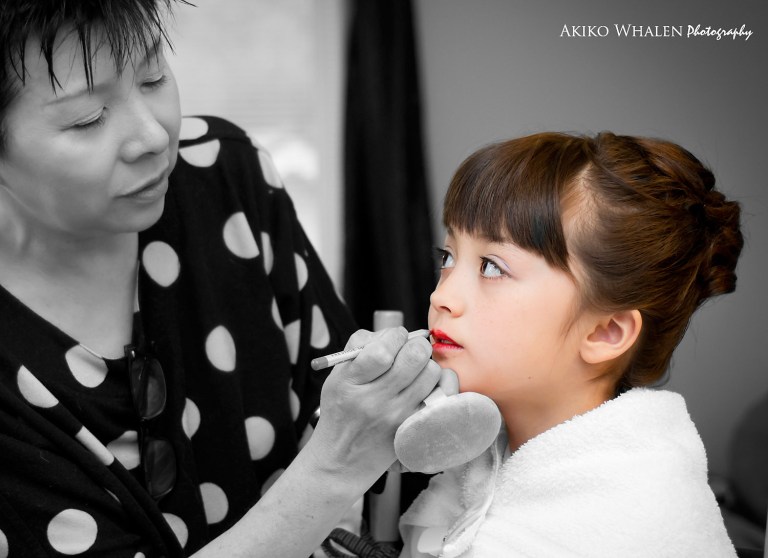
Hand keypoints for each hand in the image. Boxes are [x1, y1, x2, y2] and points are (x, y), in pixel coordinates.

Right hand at [310, 327, 441, 483]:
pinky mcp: (414, 427)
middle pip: (414, 357)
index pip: (383, 350)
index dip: (395, 335)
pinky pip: (442, 396)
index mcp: (351, 383)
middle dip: (416, 344)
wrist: (342, 459)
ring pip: (431, 372)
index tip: (395, 338)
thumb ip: (360, 347)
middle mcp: (375, 401)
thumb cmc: (341, 412)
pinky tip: (427, 384)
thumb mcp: (336, 377)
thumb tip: (393, 333)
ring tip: (415, 370)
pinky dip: (440, 384)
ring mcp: (398, 416)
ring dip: (426, 364)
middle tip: (410, 349)